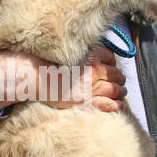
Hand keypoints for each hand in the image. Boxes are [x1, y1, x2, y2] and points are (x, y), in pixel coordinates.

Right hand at [0, 46, 124, 111]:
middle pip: (116, 74)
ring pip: (116, 89)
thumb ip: (82, 51)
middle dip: (119, 78)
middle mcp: (94, 70)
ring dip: (120, 91)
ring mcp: (91, 87)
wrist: (35, 77)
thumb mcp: (68, 52)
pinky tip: (120, 105)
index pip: (110, 57)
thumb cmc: (48, 63)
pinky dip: (117, 105)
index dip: (112, 63)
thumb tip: (94, 52)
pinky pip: (109, 105)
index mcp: (90, 55)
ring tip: (121, 93)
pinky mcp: (86, 102)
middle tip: (120, 81)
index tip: (111, 66)